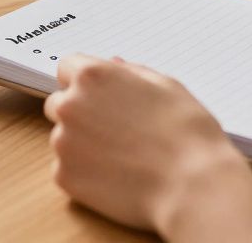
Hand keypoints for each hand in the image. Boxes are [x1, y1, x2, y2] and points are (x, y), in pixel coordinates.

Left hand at [44, 55, 251, 241]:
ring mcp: (63, 143)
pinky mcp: (64, 177)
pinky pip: (67, 168)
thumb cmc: (186, 134)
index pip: (67, 67)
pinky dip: (85, 171)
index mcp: (92, 76)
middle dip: (79, 111)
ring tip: (123, 154)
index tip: (101, 94)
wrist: (192, 185)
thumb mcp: (166, 86)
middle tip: (114, 127)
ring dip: (82, 143)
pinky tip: (116, 174)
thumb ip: (131, 72)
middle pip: (59, 103)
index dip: (86, 81)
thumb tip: (114, 66)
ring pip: (64, 138)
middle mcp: (70, 106)